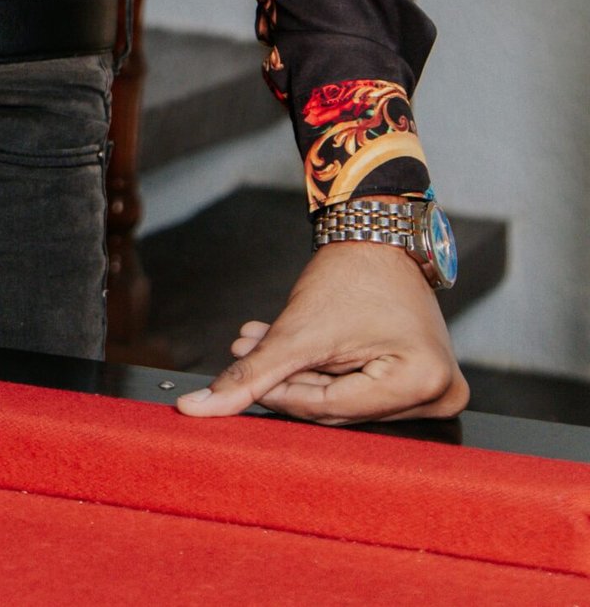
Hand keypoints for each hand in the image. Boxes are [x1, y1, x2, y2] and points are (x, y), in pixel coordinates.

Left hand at [175, 240, 468, 424]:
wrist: (376, 233)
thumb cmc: (351, 271)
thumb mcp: (298, 329)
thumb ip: (252, 374)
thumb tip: (202, 409)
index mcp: (422, 384)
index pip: (332, 409)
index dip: (281, 394)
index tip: (242, 379)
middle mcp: (439, 395)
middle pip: (339, 408)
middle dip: (287, 380)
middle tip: (243, 353)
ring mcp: (433, 389)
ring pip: (344, 398)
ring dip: (298, 373)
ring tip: (254, 343)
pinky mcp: (420, 379)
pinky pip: (359, 387)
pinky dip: (320, 369)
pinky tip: (281, 347)